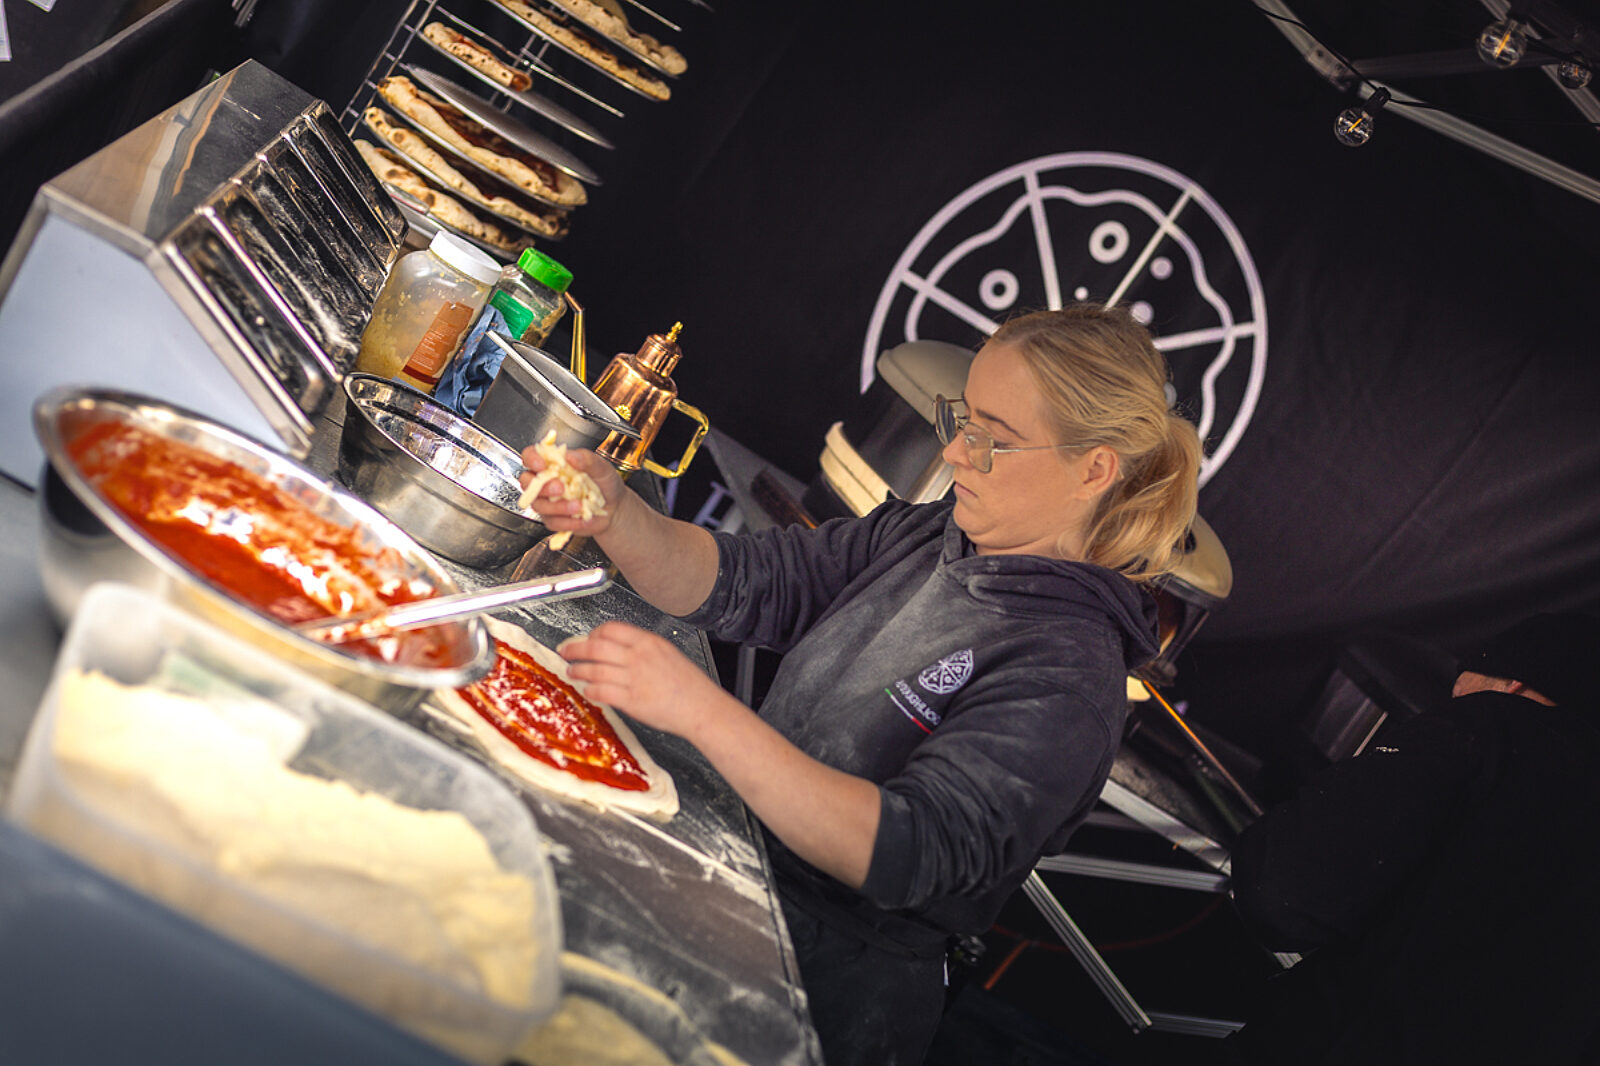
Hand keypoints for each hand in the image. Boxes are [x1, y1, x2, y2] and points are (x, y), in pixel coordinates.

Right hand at [518, 445, 625, 537]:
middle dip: (542, 487)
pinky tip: (581, 518)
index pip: (530, 456)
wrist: (614, 508)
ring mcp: (547, 501)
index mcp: (553, 463)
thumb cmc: (604, 484)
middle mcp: (546, 481)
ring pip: (538, 505)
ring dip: (558, 507)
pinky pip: (552, 522)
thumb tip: (571, 455)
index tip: (541, 465)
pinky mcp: (553, 519)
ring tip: (579, 505)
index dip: (531, 459)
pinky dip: (568, 522)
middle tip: (561, 488)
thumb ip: (586, 459)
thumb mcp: (601, 467)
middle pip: (527, 482)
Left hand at [558, 621, 729, 741]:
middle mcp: (639, 657)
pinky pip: (601, 692)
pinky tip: (588, 690)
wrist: (701, 707)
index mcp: (648, 642)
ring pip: (594, 670)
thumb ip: (643, 648)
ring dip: (578, 670)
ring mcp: (634, 679)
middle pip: (596, 647)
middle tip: (565, 652)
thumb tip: (617, 647)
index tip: (586, 639)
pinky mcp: (631, 701)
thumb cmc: (689, 684)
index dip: (593, 634)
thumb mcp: (668, 653)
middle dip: (574, 649)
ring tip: (572, 672)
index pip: (611, 629)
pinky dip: (590, 690)